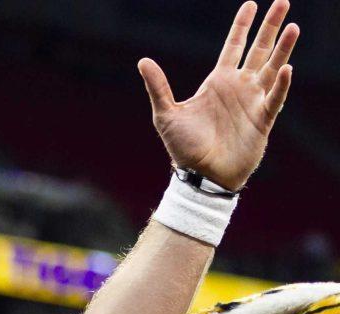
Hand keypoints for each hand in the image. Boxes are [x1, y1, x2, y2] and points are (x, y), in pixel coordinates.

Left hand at [138, 0, 297, 190]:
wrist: (200, 176)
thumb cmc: (183, 148)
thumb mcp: (166, 114)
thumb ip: (158, 87)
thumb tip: (143, 61)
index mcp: (218, 82)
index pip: (234, 46)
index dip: (242, 25)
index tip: (251, 4)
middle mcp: (239, 88)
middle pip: (259, 50)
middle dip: (271, 27)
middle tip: (283, 2)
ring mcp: (252, 102)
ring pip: (272, 68)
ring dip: (282, 48)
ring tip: (292, 27)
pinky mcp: (262, 120)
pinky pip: (274, 98)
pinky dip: (280, 84)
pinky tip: (285, 69)